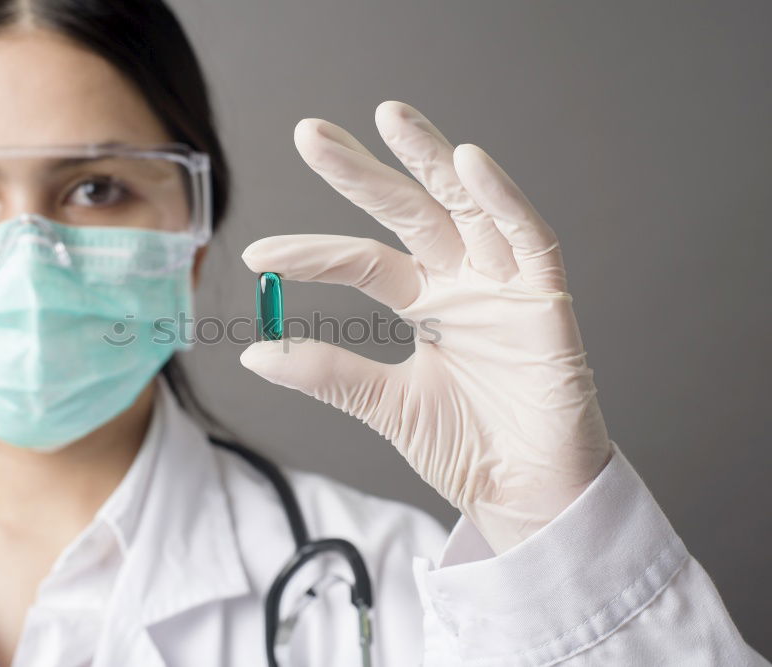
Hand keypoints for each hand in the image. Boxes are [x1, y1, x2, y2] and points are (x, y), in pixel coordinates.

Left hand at [240, 101, 612, 553]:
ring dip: (433, 160)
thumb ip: (328, 373)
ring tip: (390, 117)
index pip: (362, 262)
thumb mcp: (384, 404)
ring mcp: (505, 285)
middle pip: (408, 212)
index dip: (313, 254)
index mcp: (425, 301)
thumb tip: (255, 351)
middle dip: (362, 172)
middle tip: (309, 134)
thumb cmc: (467, 449)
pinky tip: (470, 162)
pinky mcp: (548, 299)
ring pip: (467, 207)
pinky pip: (530, 238)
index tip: (258, 256)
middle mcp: (462, 281)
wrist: (525, 500)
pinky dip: (504, 201)